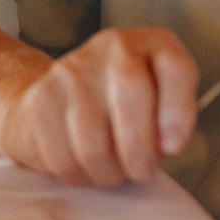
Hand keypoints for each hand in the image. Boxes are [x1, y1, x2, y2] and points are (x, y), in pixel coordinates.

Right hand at [0, 27, 199, 186]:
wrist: (59, 95)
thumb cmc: (122, 106)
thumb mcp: (158, 104)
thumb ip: (169, 120)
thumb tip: (165, 143)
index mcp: (153, 46)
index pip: (175, 66)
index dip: (178, 109)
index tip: (173, 145)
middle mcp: (114, 48)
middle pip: (131, 92)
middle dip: (138, 146)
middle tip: (140, 169)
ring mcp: (73, 69)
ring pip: (93, 139)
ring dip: (106, 170)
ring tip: (111, 168)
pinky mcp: (41, 98)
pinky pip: (62, 155)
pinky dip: (78, 173)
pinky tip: (83, 163)